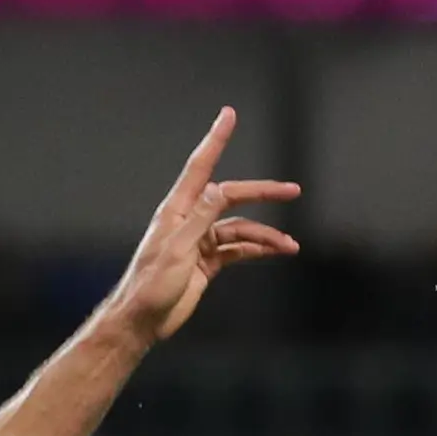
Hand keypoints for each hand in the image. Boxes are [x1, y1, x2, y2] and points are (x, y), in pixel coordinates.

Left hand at [102, 108, 300, 344]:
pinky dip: (257, 250)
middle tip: (293, 190)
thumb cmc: (151, 285)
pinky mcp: (206, 262)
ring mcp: (200, 241)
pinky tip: (275, 252)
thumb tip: (220, 189)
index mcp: (177, 210)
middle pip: (232, 198)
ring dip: (265, 235)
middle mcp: (190, 220)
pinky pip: (237, 250)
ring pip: (240, 229)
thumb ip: (200, 220)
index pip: (201, 167)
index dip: (216, 140)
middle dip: (263, 193)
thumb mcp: (177, 251)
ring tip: (290, 246)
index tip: (229, 115)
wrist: (143, 320)